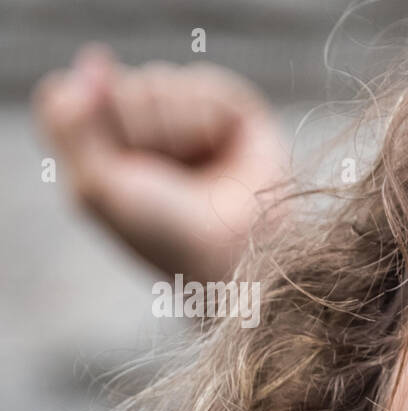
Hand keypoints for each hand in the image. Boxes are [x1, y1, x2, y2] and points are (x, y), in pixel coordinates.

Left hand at [33, 44, 288, 282]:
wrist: (239, 253)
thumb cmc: (167, 235)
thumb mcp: (94, 187)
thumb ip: (67, 120)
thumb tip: (95, 58)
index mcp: (110, 149)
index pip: (75, 91)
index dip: (91, 126)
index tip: (118, 175)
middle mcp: (149, 130)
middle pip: (118, 86)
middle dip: (137, 133)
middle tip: (166, 181)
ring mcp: (191, 120)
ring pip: (159, 81)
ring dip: (175, 132)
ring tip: (201, 172)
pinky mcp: (236, 112)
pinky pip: (203, 84)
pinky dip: (208, 118)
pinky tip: (224, 149)